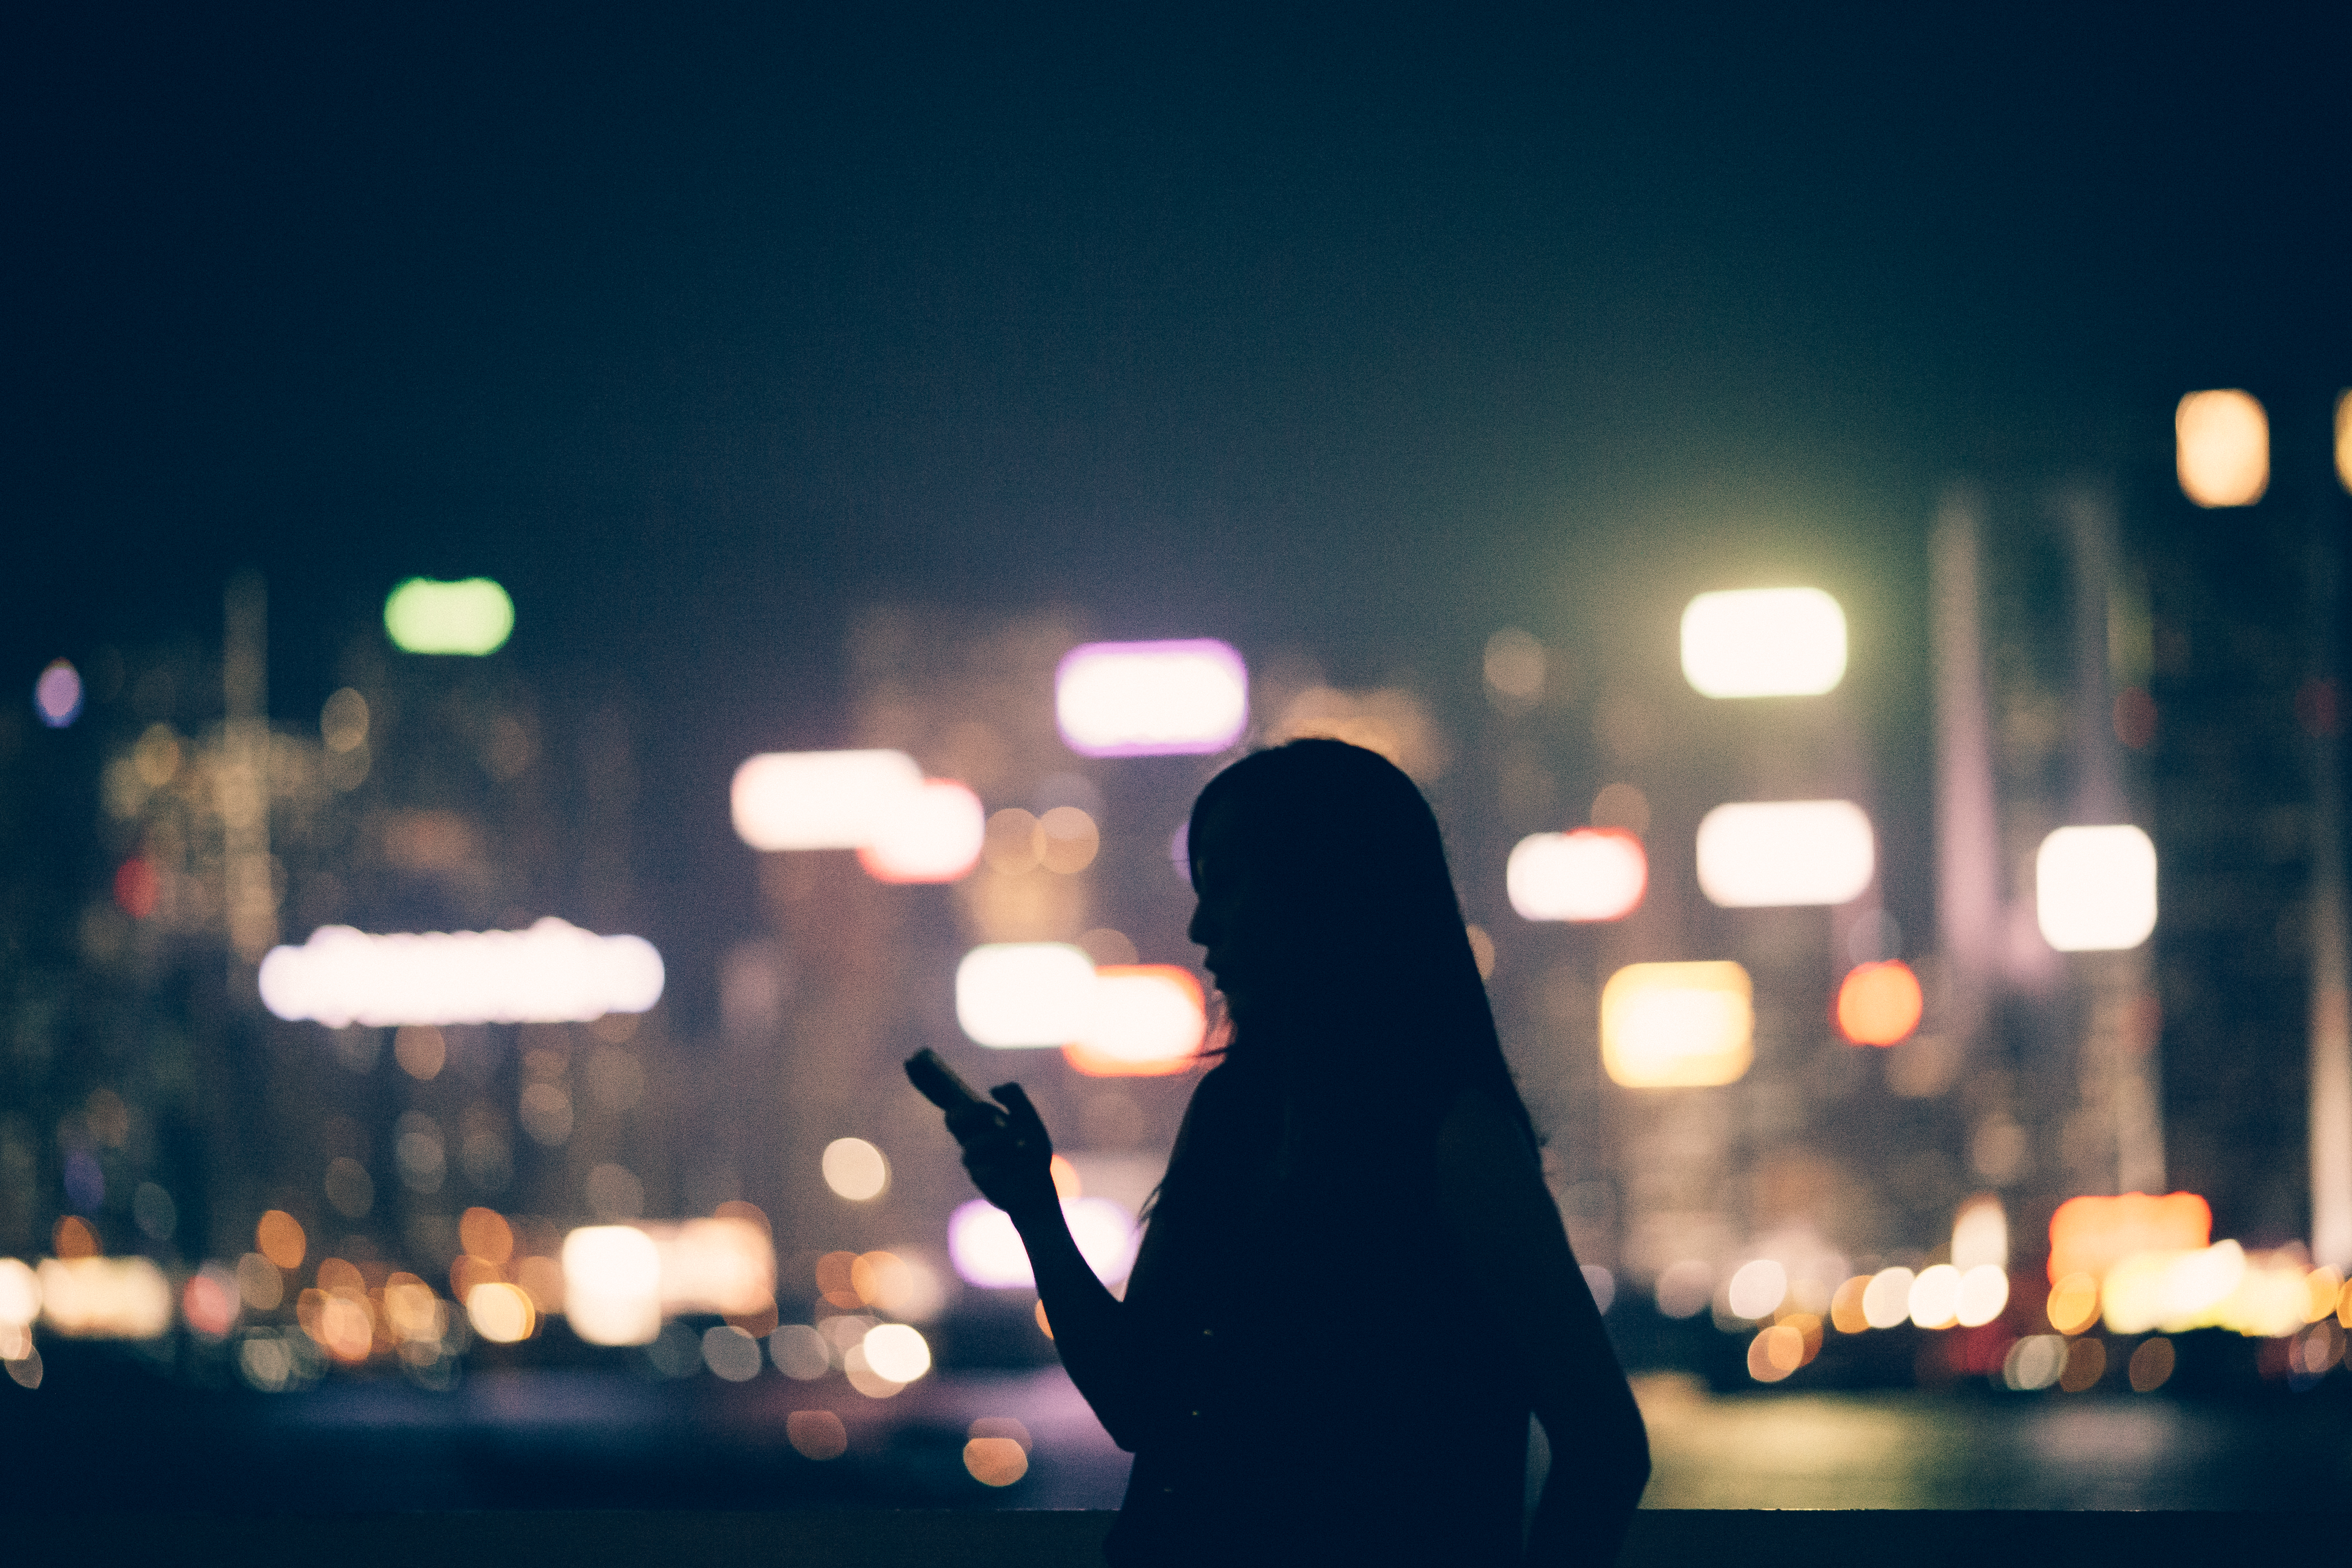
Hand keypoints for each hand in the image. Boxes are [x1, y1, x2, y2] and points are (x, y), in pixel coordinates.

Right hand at [949, 1082, 1058, 1216]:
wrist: (1040, 1185)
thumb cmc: (1033, 1152)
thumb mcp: (1029, 1120)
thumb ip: (1015, 1098)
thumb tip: (993, 1090)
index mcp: (980, 1124)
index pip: (958, 1109)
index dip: (955, 1100)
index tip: (973, 1101)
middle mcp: (972, 1139)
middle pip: (954, 1120)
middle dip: (971, 1114)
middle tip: (998, 1118)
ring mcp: (973, 1160)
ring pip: (971, 1145)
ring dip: (998, 1141)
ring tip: (1022, 1145)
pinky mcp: (979, 1178)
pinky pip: (979, 1169)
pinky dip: (996, 1168)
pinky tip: (1007, 1170)